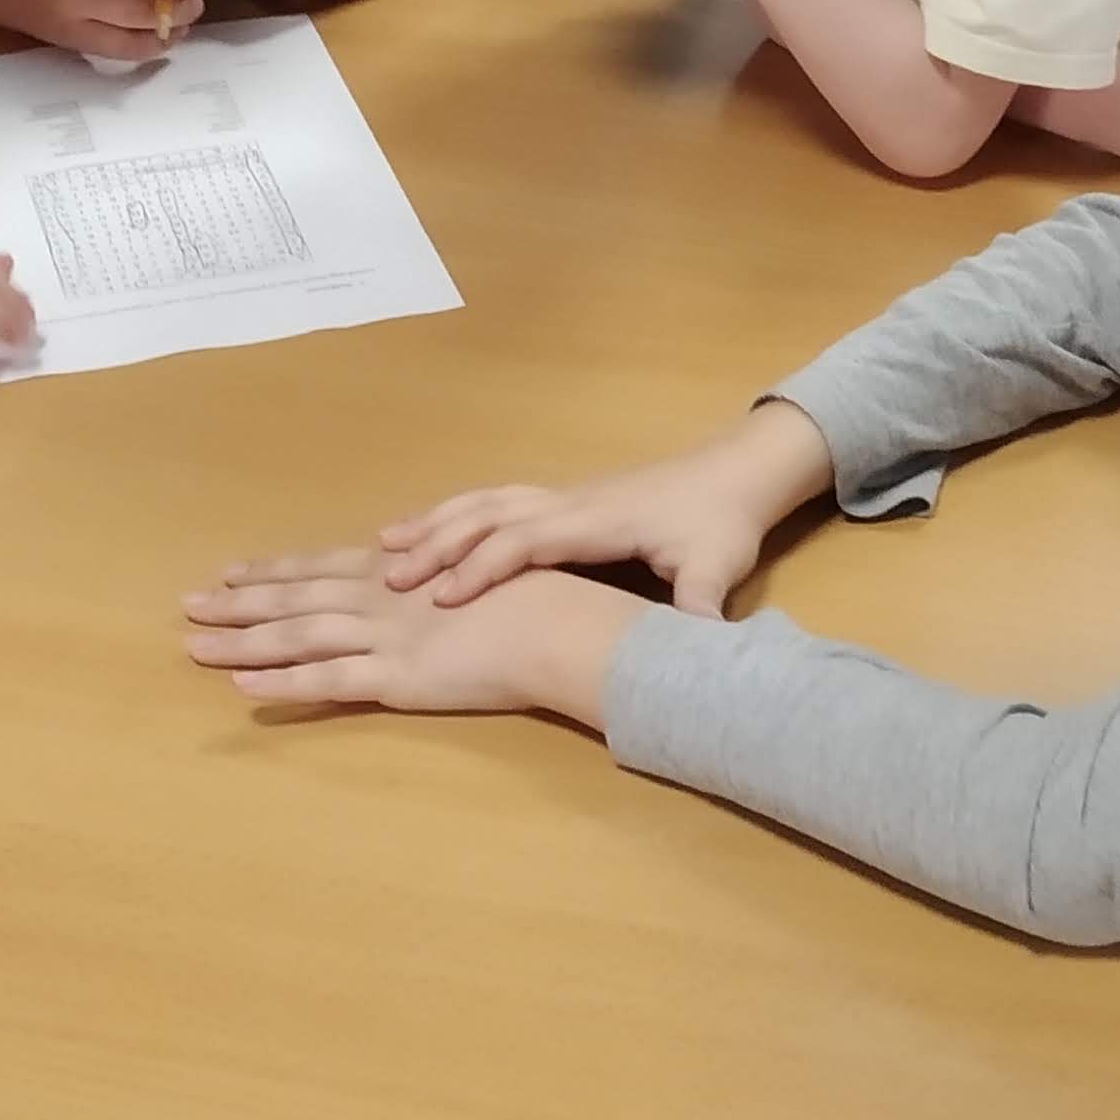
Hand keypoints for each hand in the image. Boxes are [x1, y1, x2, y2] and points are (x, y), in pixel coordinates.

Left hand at [183, 553, 639, 722]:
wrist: (557, 623)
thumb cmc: (529, 598)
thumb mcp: (472, 577)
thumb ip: (435, 582)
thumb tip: (418, 585)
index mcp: (396, 573)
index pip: (319, 567)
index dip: (272, 571)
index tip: (230, 571)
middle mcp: (378, 597)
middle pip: (293, 596)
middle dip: (237, 601)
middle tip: (188, 603)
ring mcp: (383, 636)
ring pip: (296, 636)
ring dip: (241, 640)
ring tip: (193, 645)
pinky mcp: (396, 676)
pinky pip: (329, 680)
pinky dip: (283, 683)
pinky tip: (243, 687)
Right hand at [375, 399, 835, 616]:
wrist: (733, 473)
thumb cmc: (721, 521)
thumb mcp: (718, 567)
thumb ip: (701, 605)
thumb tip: (695, 646)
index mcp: (597, 521)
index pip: (526, 541)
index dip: (483, 568)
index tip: (443, 599)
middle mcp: (569, 502)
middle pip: (490, 516)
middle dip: (440, 545)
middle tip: (391, 579)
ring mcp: (563, 496)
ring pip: (486, 502)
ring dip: (436, 521)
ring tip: (386, 545)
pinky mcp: (563, 499)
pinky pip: (496, 501)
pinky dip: (455, 512)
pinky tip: (429, 529)